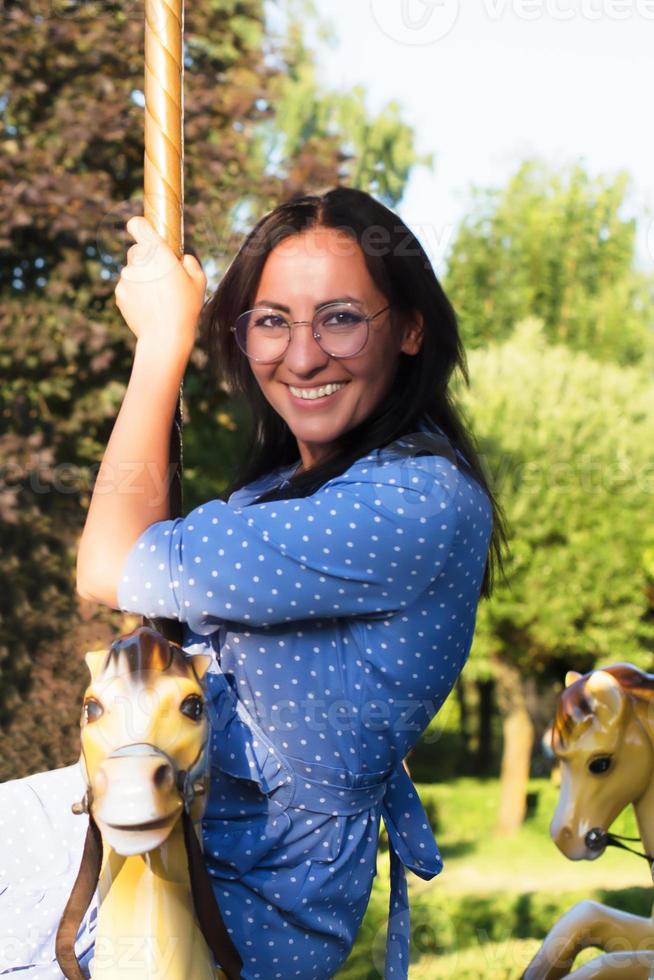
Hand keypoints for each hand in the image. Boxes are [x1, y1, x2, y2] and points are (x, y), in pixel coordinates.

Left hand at [114, 216, 206, 357]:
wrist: (164, 337)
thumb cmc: (185, 309)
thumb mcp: (198, 282)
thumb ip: (190, 262)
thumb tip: (182, 258)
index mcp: (157, 252)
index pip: (137, 225)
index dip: (140, 226)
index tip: (144, 231)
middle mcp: (138, 261)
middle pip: (136, 250)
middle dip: (146, 258)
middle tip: (162, 276)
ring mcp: (126, 278)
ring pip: (132, 271)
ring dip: (141, 278)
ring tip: (158, 298)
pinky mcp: (119, 293)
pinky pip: (127, 287)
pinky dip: (135, 293)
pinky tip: (149, 306)